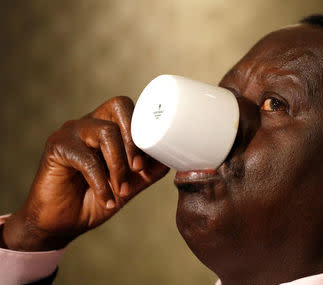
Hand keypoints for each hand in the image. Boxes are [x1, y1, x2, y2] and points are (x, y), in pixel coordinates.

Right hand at [2, 96, 168, 250]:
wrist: (62, 223)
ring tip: (121, 189)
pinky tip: (105, 199)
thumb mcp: (130, 184)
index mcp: (109, 126)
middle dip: (135, 140)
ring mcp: (72, 131)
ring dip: (119, 165)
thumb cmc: (95, 198)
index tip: (149, 162)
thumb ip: (149, 169)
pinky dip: (101, 182)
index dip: (147, 130)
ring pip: (107, 132)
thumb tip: (173, 157)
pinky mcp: (57, 146)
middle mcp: (90, 123)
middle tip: (138, 169)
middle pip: (119, 105)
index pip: (132, 109)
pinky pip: (87, 158)